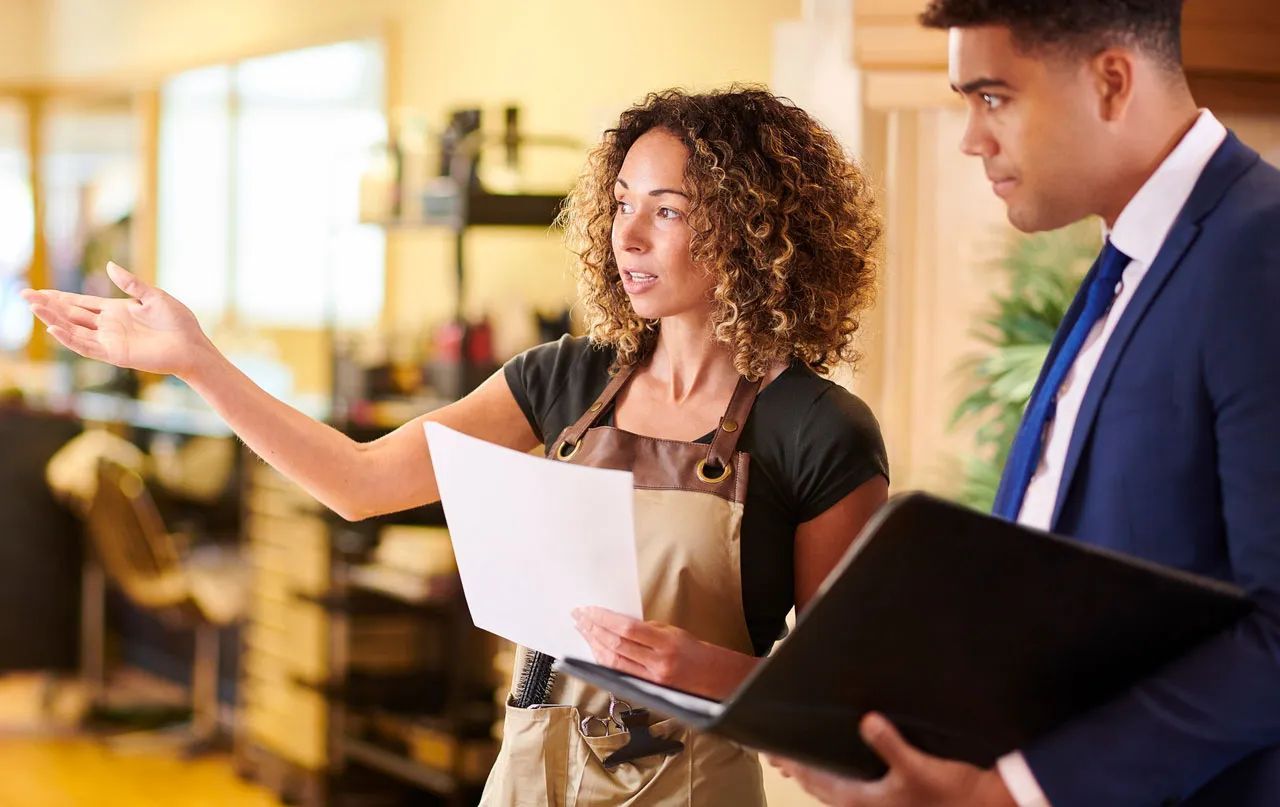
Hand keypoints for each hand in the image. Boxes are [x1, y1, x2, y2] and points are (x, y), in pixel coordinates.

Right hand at [23, 261, 215, 379]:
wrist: (192, 346)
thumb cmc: (179, 323)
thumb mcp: (154, 296)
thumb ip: (131, 283)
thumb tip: (109, 265)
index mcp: (117, 311)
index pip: (81, 303)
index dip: (60, 297)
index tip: (40, 290)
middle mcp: (109, 326)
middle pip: (71, 314)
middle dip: (48, 305)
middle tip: (24, 295)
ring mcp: (110, 341)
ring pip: (74, 329)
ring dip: (53, 319)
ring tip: (33, 307)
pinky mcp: (115, 354)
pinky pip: (87, 347)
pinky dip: (70, 338)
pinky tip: (54, 329)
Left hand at [572, 606, 757, 699]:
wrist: (718, 680)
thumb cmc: (698, 652)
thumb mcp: (675, 632)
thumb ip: (647, 630)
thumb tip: (617, 624)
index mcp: (667, 643)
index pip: (627, 630)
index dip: (604, 619)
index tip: (589, 610)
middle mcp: (658, 664)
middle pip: (616, 646)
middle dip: (593, 630)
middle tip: (578, 617)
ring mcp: (652, 680)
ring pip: (613, 663)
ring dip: (594, 645)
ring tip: (582, 630)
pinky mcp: (648, 691)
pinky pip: (619, 675)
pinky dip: (604, 661)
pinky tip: (595, 650)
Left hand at [767, 713, 1017, 806]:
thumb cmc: (952, 793)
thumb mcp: (920, 766)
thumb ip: (890, 744)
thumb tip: (867, 720)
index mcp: (862, 800)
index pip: (816, 778)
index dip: (793, 763)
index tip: (771, 751)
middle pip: (820, 786)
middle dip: (799, 770)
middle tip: (777, 756)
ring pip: (834, 794)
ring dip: (816, 779)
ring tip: (800, 766)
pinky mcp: (891, 805)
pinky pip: (852, 795)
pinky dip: (837, 785)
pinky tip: (843, 777)